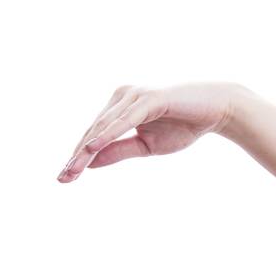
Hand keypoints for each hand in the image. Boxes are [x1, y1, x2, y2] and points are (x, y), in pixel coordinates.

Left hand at [57, 81, 241, 182]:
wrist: (214, 111)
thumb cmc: (182, 126)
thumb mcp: (145, 146)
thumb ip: (118, 151)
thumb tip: (91, 162)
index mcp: (119, 108)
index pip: (94, 136)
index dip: (78, 157)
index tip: (64, 179)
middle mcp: (122, 97)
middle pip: (93, 131)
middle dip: (77, 156)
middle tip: (62, 179)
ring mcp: (134, 96)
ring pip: (104, 127)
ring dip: (86, 148)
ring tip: (72, 168)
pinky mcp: (148, 99)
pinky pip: (124, 120)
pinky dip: (107, 134)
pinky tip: (93, 147)